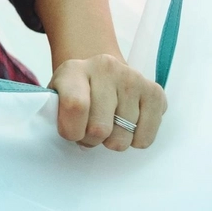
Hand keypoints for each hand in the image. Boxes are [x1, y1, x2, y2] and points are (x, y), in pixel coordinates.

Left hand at [48, 53, 166, 150]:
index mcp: (74, 70)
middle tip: (89, 132)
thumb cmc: (77, 91)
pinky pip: (145, 137)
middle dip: (92, 140)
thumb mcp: (57, 97)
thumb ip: (57, 114)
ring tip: (108, 127)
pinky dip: (134, 141)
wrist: (102, 72)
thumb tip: (76, 137)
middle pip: (100, 127)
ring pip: (122, 136)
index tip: (72, 134)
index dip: (72, 131)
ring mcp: (133, 78)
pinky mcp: (154, 92)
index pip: (75, 106)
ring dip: (112, 141)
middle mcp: (106, 69)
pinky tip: (126, 128)